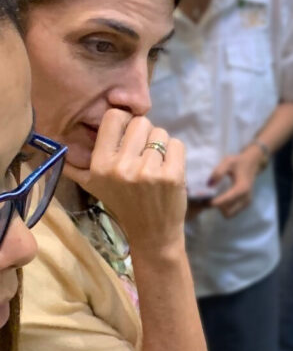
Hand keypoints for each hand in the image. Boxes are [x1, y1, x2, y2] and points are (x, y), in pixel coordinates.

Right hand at [63, 109, 185, 255]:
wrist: (151, 233)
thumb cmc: (123, 205)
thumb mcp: (92, 186)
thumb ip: (75, 165)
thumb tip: (57, 142)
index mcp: (100, 164)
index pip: (113, 117)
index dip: (125, 121)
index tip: (128, 134)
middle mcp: (122, 166)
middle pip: (140, 122)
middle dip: (145, 134)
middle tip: (144, 153)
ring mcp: (148, 171)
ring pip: (161, 133)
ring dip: (161, 145)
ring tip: (156, 163)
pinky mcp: (172, 176)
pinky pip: (177, 145)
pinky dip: (176, 153)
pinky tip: (169, 168)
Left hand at [208, 146, 262, 218]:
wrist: (251, 164)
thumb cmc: (238, 162)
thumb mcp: (227, 162)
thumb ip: (218, 172)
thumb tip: (209, 185)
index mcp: (242, 188)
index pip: (226, 201)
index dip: (213, 203)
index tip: (203, 199)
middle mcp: (246, 198)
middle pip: (227, 212)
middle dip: (216, 207)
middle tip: (207, 199)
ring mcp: (246, 203)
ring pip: (230, 214)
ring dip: (220, 209)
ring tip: (213, 198)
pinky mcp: (245, 204)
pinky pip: (233, 211)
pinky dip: (225, 208)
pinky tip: (220, 199)